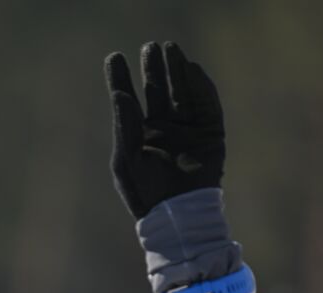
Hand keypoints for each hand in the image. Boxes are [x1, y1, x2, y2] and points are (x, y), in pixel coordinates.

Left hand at [105, 42, 224, 219]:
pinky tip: (190, 69)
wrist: (177, 215)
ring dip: (176, 70)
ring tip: (169, 48)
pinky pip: (206, 104)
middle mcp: (162, 128)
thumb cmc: (145, 192)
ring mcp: (186, 128)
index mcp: (138, 134)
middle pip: (157, 90)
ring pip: (181, 91)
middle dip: (153, 68)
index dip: (121, 79)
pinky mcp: (209, 133)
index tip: (113, 57)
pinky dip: (200, 86)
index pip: (128, 100)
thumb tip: (119, 94)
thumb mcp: (127, 159)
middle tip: (149, 47)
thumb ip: (125, 126)